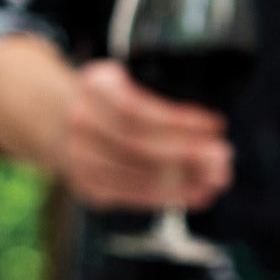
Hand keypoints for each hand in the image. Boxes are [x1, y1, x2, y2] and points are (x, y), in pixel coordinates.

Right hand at [53, 60, 231, 210]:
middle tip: (222, 158)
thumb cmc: (109, 102)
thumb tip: (210, 130)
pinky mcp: (89, 187)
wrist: (57, 120)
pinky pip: (136, 196)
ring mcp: (80, 158)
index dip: (180, 121)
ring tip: (216, 180)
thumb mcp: (126, 82)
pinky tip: (198, 195)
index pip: (138, 109)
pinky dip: (171, 198)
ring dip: (186, 182)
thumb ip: (158, 97)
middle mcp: (81, 122)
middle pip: (140, 146)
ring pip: (140, 176)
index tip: (215, 125)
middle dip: (188, 155)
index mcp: (94, 88)